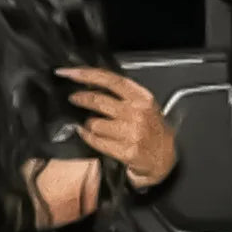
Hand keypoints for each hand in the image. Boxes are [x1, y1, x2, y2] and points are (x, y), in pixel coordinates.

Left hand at [55, 66, 176, 189]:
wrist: (164, 158)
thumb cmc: (150, 129)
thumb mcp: (142, 105)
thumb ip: (120, 93)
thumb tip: (88, 82)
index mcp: (142, 97)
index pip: (110, 80)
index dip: (86, 74)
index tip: (68, 72)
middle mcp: (138, 113)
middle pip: (98, 100)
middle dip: (80, 98)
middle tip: (73, 98)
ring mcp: (132, 133)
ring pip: (93, 123)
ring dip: (88, 123)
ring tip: (93, 125)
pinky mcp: (126, 151)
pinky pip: (95, 140)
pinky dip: (87, 136)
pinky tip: (88, 134)